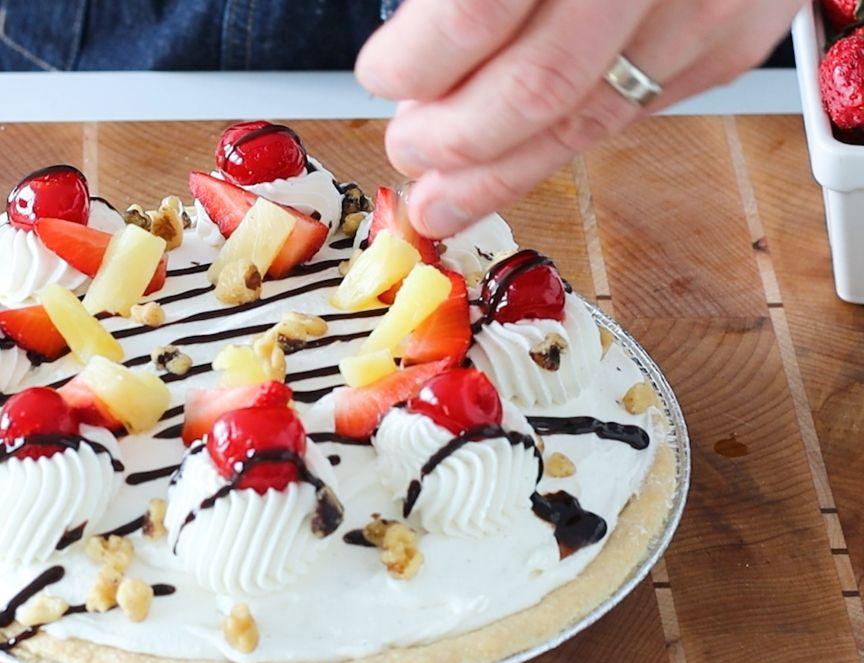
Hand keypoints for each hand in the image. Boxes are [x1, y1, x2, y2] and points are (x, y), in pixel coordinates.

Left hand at [356, 0, 803, 238]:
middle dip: (454, 139)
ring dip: (500, 171)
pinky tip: (518, 150)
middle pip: (535, 88)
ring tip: (446, 186)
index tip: (384, 76)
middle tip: (410, 149)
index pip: (475, 13)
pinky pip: (631, 113)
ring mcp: (704, 4)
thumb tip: (413, 54)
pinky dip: (562, 140)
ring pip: (587, 124)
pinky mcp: (735, 39)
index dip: (416, 64)